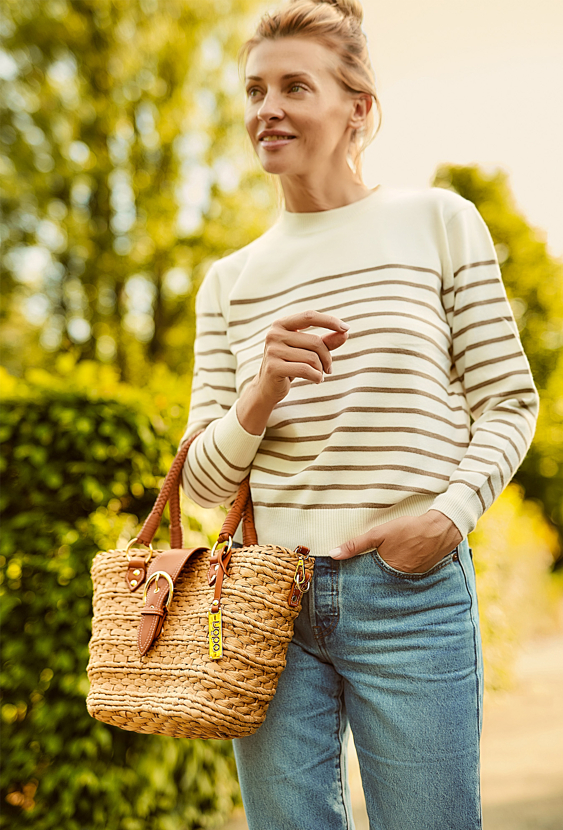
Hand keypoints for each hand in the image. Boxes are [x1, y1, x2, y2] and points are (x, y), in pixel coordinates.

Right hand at [256, 309, 349, 405]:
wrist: (268, 388)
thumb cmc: (290, 365)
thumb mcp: (307, 351)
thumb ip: (325, 341)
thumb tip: (345, 333)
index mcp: (281, 324)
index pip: (309, 316)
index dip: (329, 321)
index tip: (346, 328)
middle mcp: (274, 334)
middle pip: (315, 341)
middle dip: (327, 357)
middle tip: (329, 368)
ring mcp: (272, 351)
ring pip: (312, 357)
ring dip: (321, 369)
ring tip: (319, 374)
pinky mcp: (273, 367)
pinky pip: (305, 370)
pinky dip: (317, 377)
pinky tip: (317, 380)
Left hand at [328, 510, 462, 572]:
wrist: (440, 529)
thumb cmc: (408, 529)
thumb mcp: (379, 533)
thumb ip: (356, 544)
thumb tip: (333, 554)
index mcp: (387, 571)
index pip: (367, 582)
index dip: (358, 582)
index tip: (348, 585)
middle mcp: (399, 578)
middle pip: (380, 582)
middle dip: (371, 582)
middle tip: (360, 582)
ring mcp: (412, 577)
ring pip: (393, 580)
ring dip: (385, 577)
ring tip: (377, 574)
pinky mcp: (421, 573)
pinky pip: (406, 576)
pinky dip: (400, 572)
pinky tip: (398, 565)